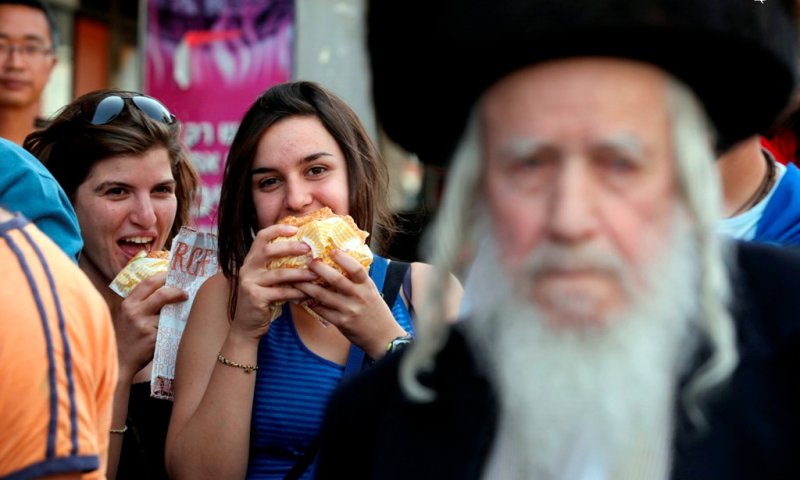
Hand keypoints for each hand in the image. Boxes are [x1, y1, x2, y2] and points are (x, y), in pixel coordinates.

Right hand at [114, 271, 187, 380]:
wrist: (120, 362)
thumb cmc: (127, 338)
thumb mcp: (128, 316)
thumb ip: (141, 303)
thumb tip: (166, 289)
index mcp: (128, 303)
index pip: (148, 282)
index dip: (164, 277)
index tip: (174, 276)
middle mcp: (134, 312)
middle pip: (162, 294)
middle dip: (177, 291)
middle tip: (186, 294)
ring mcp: (143, 325)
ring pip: (168, 313)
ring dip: (176, 314)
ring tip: (179, 316)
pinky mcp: (152, 338)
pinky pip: (169, 328)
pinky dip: (174, 328)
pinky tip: (173, 332)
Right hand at [231, 224, 318, 339]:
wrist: (246, 326)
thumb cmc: (262, 300)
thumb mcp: (266, 279)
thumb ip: (277, 266)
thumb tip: (306, 254)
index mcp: (251, 260)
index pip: (261, 237)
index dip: (278, 230)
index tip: (295, 228)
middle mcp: (247, 268)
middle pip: (268, 251)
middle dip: (290, 248)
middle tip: (309, 249)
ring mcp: (249, 283)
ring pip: (279, 273)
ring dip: (300, 273)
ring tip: (315, 274)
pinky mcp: (256, 298)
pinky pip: (281, 293)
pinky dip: (297, 293)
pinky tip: (308, 294)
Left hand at [294, 250, 406, 358]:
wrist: (383, 336)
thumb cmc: (375, 310)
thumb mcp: (371, 291)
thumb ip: (358, 279)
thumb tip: (342, 258)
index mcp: (367, 286)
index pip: (356, 269)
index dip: (343, 258)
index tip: (331, 250)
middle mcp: (359, 297)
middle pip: (336, 279)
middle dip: (319, 268)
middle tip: (308, 261)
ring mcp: (349, 310)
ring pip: (323, 295)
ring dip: (308, 286)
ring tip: (297, 279)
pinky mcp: (341, 323)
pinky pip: (322, 311)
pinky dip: (311, 303)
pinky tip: (303, 297)